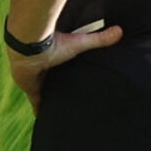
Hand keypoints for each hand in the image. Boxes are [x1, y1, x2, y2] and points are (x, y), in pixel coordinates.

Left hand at [4, 21, 124, 108]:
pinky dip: (40, 110)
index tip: (72, 81)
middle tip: (68, 100)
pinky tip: (44, 120)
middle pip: (50, 82)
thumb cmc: (54, 43)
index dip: (64, 74)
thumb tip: (120, 31)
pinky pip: (36, 103)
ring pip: (43, 93)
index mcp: (52, 58)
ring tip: (59, 112)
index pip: (59, 68)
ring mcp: (34, 80)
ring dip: (49, 100)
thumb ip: (98, 39)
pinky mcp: (30, 90)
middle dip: (56, 89)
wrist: (30, 47)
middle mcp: (42, 70)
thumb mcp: (80, 43)